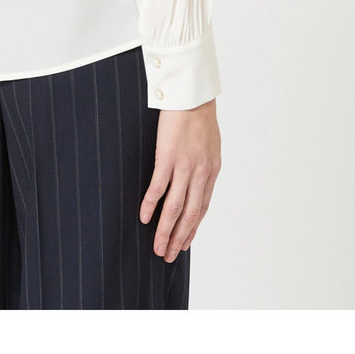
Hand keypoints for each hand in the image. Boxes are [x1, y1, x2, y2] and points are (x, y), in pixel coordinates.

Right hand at [139, 98, 220, 261]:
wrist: (192, 96)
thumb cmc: (199, 115)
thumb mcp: (210, 145)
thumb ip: (204, 165)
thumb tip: (198, 179)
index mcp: (211, 171)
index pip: (201, 208)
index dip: (192, 229)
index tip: (184, 244)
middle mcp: (200, 174)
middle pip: (189, 215)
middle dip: (178, 239)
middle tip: (168, 256)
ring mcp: (184, 167)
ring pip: (174, 208)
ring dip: (165, 231)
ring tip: (157, 247)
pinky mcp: (167, 158)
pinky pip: (158, 188)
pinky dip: (150, 205)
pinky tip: (143, 218)